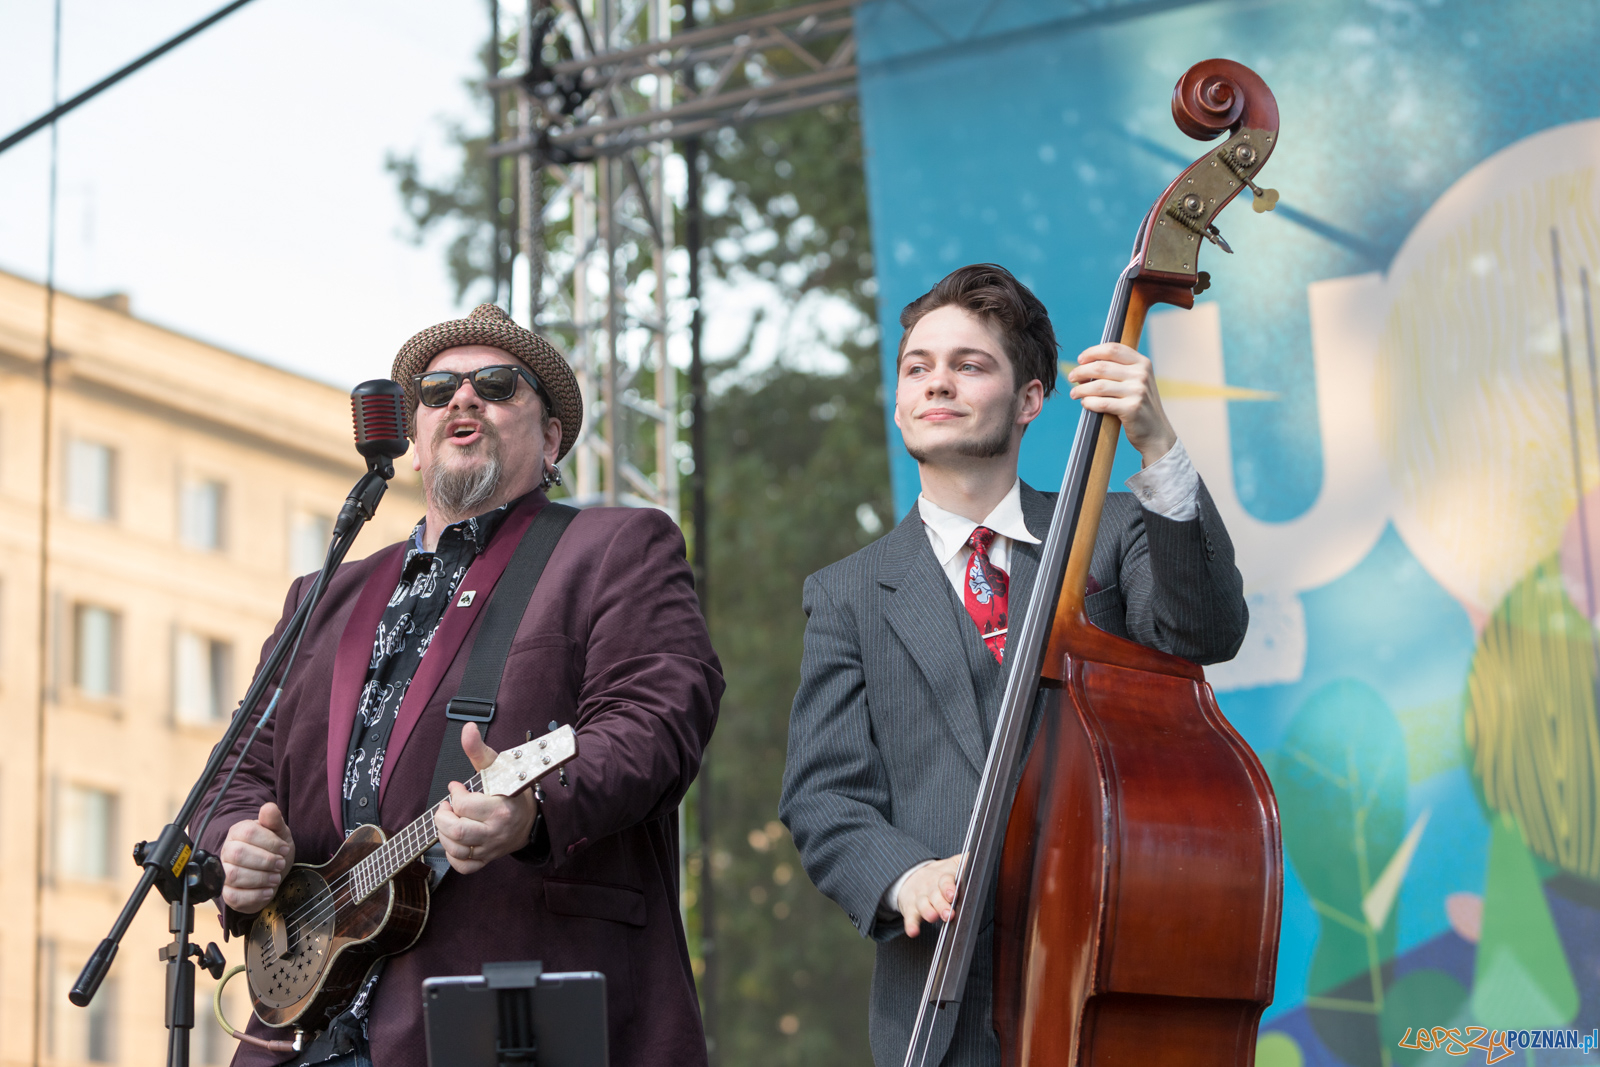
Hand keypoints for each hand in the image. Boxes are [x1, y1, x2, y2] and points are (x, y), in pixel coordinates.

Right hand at [220, 803, 295, 913]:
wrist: (274, 872)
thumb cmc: (274, 849)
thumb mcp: (280, 832)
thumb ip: (274, 820)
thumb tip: (269, 807)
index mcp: (238, 832)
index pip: (248, 833)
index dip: (269, 842)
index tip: (285, 848)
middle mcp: (227, 852)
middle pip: (238, 854)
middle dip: (265, 861)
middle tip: (280, 864)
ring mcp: (224, 873)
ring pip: (233, 876)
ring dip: (260, 878)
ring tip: (275, 878)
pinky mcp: (228, 893)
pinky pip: (234, 896)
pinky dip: (255, 895)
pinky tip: (268, 890)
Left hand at [434, 722, 538, 873]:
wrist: (533, 817)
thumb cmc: (513, 790)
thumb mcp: (499, 766)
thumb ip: (479, 750)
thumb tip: (467, 728)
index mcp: (501, 808)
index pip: (464, 805)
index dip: (455, 794)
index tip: (457, 787)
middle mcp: (496, 831)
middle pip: (457, 831)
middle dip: (442, 817)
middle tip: (446, 807)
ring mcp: (491, 847)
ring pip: (456, 849)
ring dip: (444, 834)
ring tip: (447, 821)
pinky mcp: (488, 859)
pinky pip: (464, 866)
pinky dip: (452, 856)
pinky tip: (453, 841)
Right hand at [897, 854, 963, 937]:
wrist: (910, 876)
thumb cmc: (939, 875)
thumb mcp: (952, 865)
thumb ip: (965, 862)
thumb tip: (979, 857)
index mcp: (942, 878)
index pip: (945, 881)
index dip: (948, 888)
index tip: (953, 895)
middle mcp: (930, 888)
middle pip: (935, 895)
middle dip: (941, 905)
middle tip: (948, 913)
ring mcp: (919, 898)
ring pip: (922, 905)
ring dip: (927, 912)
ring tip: (933, 917)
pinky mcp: (910, 909)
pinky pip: (910, 917)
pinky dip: (911, 925)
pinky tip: (913, 932)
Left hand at [1067, 342, 1176, 466]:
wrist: (1156, 432)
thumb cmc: (1140, 405)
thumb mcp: (1137, 381)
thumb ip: (1119, 370)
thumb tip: (1086, 364)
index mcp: (1142, 363)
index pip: (1113, 349)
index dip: (1092, 352)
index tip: (1080, 359)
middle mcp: (1141, 374)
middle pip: (1101, 367)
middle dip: (1081, 371)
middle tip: (1071, 378)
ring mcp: (1138, 391)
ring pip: (1098, 386)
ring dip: (1081, 389)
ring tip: (1074, 393)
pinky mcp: (1132, 408)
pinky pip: (1102, 403)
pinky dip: (1089, 403)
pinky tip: (1084, 403)